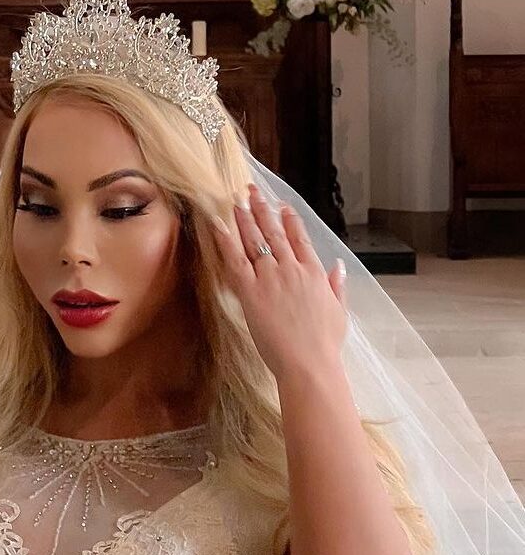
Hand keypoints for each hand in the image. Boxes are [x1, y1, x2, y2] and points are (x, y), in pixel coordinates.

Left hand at [210, 182, 347, 381]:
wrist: (309, 363)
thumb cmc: (324, 344)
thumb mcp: (338, 311)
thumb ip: (337, 285)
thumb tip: (338, 266)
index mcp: (315, 273)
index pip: (300, 237)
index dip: (289, 219)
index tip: (281, 205)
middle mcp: (292, 269)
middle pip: (275, 232)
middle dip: (263, 209)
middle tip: (252, 191)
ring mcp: (271, 278)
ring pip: (255, 241)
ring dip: (244, 218)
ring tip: (236, 201)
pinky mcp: (252, 292)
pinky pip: (235, 260)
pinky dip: (225, 241)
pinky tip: (217, 224)